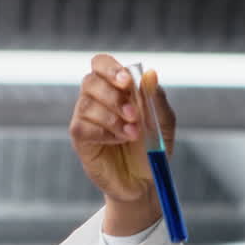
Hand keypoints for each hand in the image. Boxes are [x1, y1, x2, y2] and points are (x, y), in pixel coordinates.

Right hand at [69, 54, 175, 234]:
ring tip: (132, 134)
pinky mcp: (81, 139)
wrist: (145, 182)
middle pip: (90, 81)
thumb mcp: (163, 123)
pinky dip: (103, 132)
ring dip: (113, 118)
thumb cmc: (152, 149)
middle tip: (134, 116)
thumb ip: (156, 98)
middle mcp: (98, 99)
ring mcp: (86, 118)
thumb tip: (150, 74)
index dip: (110, 68)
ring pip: (86, 104)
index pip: (101, 63)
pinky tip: (118, 141)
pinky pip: (82, 126)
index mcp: (117, 88)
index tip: (127, 82)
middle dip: (114, 96)